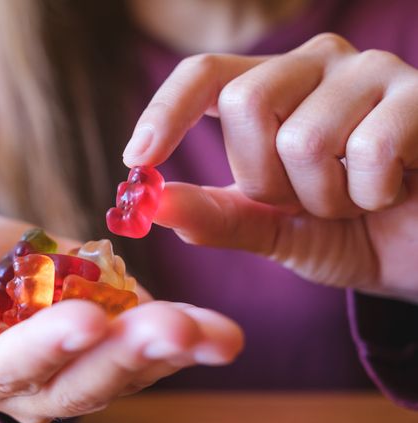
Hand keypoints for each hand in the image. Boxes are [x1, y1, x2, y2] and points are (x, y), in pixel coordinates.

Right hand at [0, 214, 242, 422]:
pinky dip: (184, 345)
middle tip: (175, 327)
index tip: (89, 319)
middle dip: (129, 353)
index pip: (9, 364)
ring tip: (215, 334)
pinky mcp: (113, 368)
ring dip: (171, 354)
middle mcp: (29, 392)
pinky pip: (148, 362)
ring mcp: (76, 384)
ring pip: (124, 377)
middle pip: (80, 382)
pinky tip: (215, 331)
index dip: (48, 344)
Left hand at [124, 33, 417, 303]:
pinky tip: (392, 190)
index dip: (166, 110)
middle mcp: (316, 63)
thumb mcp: (269, 230)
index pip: (204, 72)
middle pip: (247, 101)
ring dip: (325, 198)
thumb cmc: (345, 231)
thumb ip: (214, 217)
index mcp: (270, 86)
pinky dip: (373, 195)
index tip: (138, 157)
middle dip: (266, 178)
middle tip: (304, 199)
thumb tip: (151, 205)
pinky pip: (370, 150)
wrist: (416, 252)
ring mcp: (371, 71)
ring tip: (354, 198)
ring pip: (305, 138)